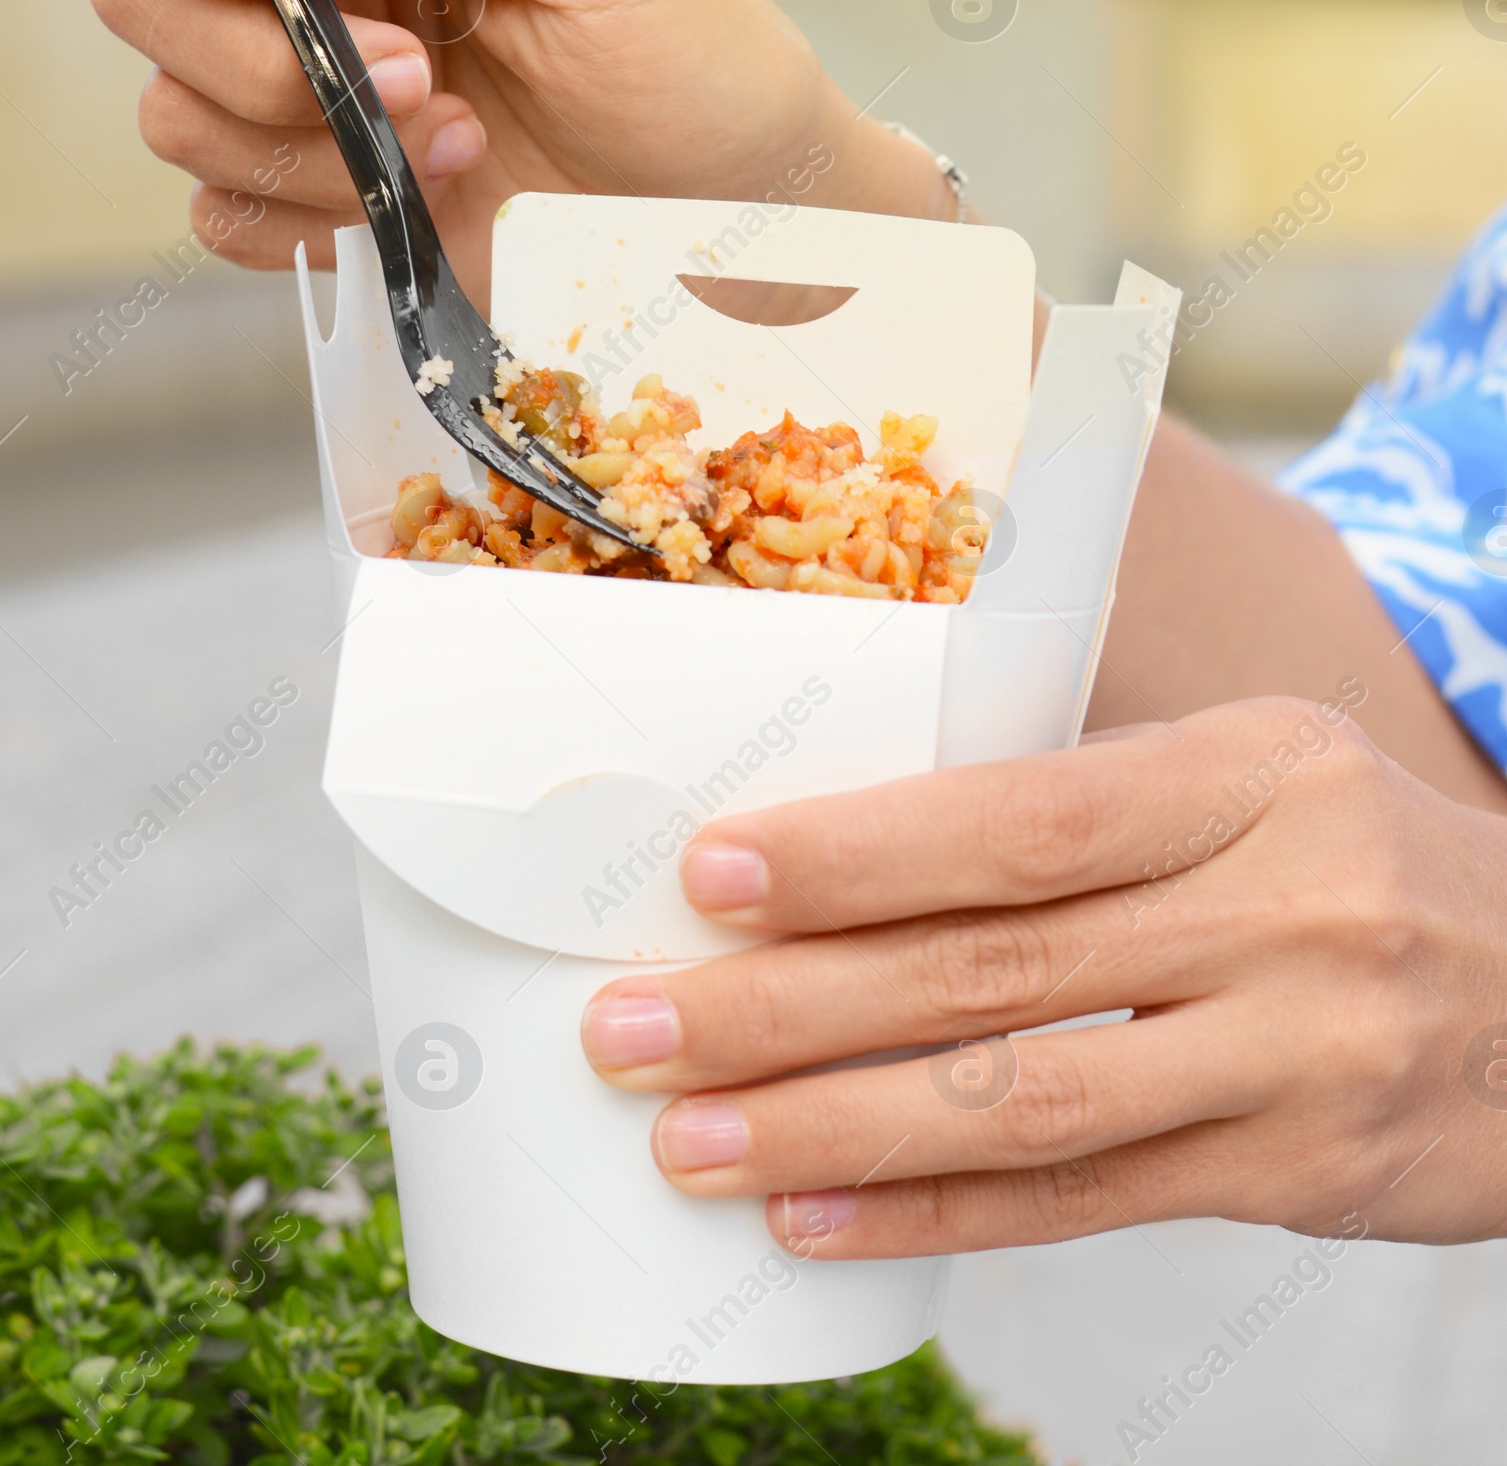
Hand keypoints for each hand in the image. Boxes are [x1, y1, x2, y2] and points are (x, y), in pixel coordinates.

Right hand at [89, 0, 949, 297]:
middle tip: (408, 72)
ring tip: (457, 138)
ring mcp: (308, 95)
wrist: (749, 214)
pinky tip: (430, 198)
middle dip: (249, 46)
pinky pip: (218, 215)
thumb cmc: (691, 44)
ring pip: (170, 109)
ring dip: (302, 141)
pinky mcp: (322, 203)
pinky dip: (305, 218)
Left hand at [579, 695, 1506, 1254]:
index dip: (860, 852)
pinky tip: (820, 1219)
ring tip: (688, 1137)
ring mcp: (1301, 1050)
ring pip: (1024, 1098)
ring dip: (834, 1125)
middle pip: (996, 962)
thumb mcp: (1260, 778)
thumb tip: (845, 845)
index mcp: (1253, 771)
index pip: (1026, 816)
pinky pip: (1088, 1200)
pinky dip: (939, 1212)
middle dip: (790, 999)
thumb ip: (1094, 805)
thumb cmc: (1358, 864)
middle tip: (635, 1022)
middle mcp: (1284, 905)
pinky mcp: (1302, 1173)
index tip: (712, 875)